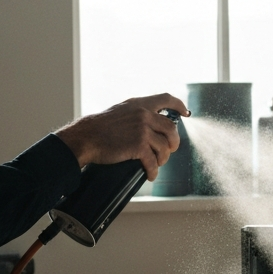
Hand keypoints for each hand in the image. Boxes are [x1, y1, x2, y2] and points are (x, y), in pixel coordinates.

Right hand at [55, 93, 189, 178]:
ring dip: (163, 158)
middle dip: (173, 142)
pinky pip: (153, 161)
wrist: (86, 137)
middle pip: (171, 128)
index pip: (166, 99)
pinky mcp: (138, 146)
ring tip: (157, 163)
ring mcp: (142, 130)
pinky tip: (150, 174)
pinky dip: (153, 171)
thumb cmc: (100, 127)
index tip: (185, 113)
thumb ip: (137, 113)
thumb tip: (152, 122)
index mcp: (140, 104)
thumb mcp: (121, 111)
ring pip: (164, 147)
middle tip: (170, 149)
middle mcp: (144, 114)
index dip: (179, 106)